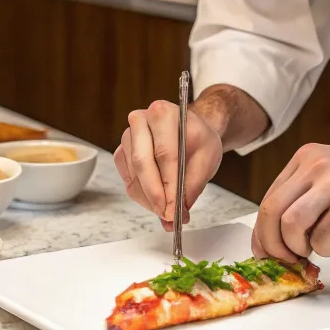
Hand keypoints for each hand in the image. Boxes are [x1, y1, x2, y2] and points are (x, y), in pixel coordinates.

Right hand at [114, 101, 223, 228]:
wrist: (188, 131)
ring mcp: (128, 136)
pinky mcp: (122, 152)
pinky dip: (142, 196)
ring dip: (149, 199)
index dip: (169, 185)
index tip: (174, 209)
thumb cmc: (197, 140)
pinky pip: (128, 180)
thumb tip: (178, 212)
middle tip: (167, 215)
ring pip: (134, 175)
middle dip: (155, 195)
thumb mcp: (207, 158)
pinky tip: (157, 200)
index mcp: (164, 114)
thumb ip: (193, 185)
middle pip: (142, 163)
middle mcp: (141, 120)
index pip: (165, 154)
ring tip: (167, 211)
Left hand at [251, 142, 329, 261]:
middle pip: (271, 211)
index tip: (265, 250)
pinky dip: (324, 249)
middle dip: (272, 244)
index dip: (262, 231)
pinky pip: (321, 238)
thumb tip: (278, 232)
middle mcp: (315, 166)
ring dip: (297, 248)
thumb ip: (306, 192)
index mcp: (306, 158)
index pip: (269, 198)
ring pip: (290, 225)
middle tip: (284, 259)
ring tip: (313, 249)